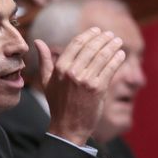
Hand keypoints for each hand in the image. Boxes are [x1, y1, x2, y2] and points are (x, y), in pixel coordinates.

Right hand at [34, 27, 124, 145]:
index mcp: (60, 68)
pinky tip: (121, 54)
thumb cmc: (57, 103)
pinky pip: (110, 69)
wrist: (68, 127)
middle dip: (103, 38)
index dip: (88, 35)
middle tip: (110, 35)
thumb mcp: (46, 81)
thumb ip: (44, 60)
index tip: (96, 30)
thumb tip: (37, 41)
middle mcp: (72, 72)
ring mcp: (86, 80)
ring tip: (117, 41)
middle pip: (91, 47)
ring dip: (112, 46)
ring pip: (102, 56)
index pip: (76, 44)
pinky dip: (117, 59)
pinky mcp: (98, 89)